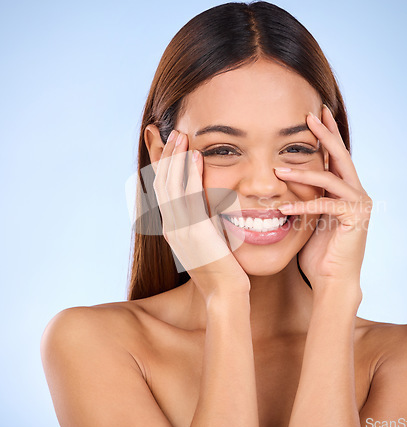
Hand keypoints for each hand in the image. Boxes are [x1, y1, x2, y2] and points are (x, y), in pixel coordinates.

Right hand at [152, 130, 249, 302]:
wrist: (224, 293)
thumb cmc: (221, 270)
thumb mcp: (208, 241)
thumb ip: (204, 221)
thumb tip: (211, 203)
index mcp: (173, 228)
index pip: (163, 189)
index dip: (163, 165)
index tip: (167, 144)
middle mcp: (171, 225)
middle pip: (163, 182)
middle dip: (167, 155)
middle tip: (175, 132)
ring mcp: (180, 227)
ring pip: (172, 184)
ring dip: (176, 157)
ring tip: (182, 135)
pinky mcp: (194, 230)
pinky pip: (189, 196)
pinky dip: (190, 174)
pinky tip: (196, 156)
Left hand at [276, 105, 372, 295]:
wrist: (332, 280)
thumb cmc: (318, 251)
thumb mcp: (309, 217)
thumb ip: (307, 196)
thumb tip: (284, 179)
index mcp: (345, 190)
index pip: (335, 157)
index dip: (326, 134)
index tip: (315, 114)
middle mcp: (357, 192)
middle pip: (340, 156)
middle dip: (324, 134)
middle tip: (309, 116)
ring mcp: (360, 204)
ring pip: (330, 179)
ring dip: (303, 172)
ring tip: (278, 170)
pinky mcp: (356, 218)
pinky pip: (325, 205)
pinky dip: (303, 205)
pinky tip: (283, 207)